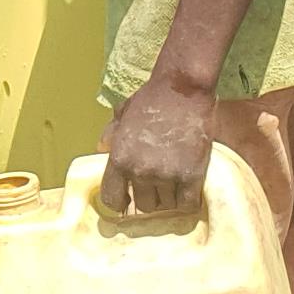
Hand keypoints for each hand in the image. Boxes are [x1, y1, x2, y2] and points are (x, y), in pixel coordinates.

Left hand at [99, 79, 215, 221]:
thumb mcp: (123, 114)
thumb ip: (111, 134)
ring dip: (170, 198)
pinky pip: (188, 204)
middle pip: (143, 205)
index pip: (113, 199)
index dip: (120, 202)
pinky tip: (188, 190)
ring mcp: (167, 175)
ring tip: (174, 184)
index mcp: (120, 158)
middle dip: (149, 198)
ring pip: (166, 206)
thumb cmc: (151, 98)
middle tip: (157, 187)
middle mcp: (141, 171)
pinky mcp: (192, 174)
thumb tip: (101, 148)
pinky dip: (188, 201)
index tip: (127, 200)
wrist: (182, 88)